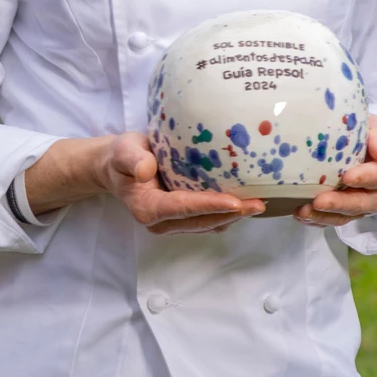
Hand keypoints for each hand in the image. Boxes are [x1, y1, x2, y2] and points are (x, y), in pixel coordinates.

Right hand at [24, 132, 264, 234]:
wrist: (118, 167)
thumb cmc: (122, 156)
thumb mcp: (123, 151)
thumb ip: (132, 159)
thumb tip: (146, 171)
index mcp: (147, 208)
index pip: (182, 208)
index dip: (209, 206)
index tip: (235, 202)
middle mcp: (161, 222)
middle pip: (201, 221)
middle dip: (231, 214)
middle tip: (259, 203)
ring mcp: (173, 223)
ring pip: (208, 225)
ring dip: (233, 217)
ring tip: (259, 204)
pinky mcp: (183, 219)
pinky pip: (208, 221)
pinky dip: (227, 213)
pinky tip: (245, 201)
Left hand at [295, 113, 376, 226]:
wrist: (358, 146)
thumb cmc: (368, 135)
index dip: (367, 178)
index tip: (348, 177)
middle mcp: (376, 193)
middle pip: (364, 204)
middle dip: (341, 204)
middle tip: (319, 201)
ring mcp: (358, 205)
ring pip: (345, 216)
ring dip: (324, 216)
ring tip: (304, 211)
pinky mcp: (342, 211)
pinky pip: (330, 220)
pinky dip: (315, 220)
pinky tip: (300, 214)